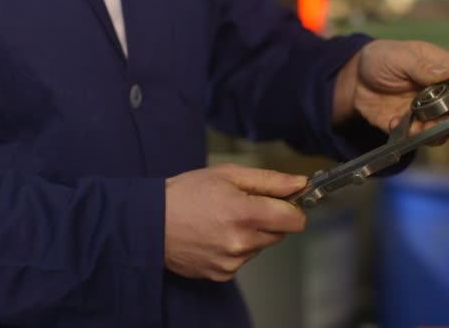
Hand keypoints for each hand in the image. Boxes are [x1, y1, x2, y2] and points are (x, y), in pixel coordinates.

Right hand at [164, 164, 306, 281]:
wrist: (149, 223)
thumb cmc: (186, 193)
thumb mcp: (227, 174)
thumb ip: (269, 180)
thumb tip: (299, 183)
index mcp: (245, 213)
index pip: (295, 220)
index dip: (292, 208)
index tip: (281, 202)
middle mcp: (242, 242)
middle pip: (280, 233)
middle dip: (269, 219)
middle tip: (242, 206)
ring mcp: (232, 261)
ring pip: (261, 246)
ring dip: (251, 234)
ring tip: (223, 220)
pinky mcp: (222, 274)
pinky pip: (243, 260)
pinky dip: (236, 249)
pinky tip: (215, 236)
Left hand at [333, 40, 448, 144]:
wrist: (356, 78)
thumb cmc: (383, 58)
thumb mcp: (399, 56)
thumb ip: (420, 66)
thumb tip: (446, 72)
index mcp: (447, 71)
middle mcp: (442, 95)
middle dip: (447, 121)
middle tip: (429, 120)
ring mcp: (427, 113)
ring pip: (442, 132)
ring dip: (429, 133)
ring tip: (412, 127)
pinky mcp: (410, 127)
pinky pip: (416, 139)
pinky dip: (407, 136)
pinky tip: (393, 122)